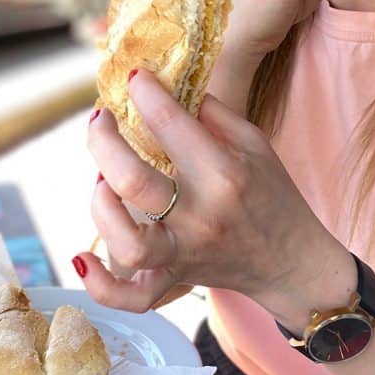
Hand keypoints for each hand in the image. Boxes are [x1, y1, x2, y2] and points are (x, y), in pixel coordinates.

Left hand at [75, 69, 347, 317]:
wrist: (293, 263)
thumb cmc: (272, 195)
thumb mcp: (255, 144)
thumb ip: (212, 114)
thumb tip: (165, 90)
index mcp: (224, 174)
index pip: (170, 123)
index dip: (144, 92)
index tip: (133, 78)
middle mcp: (201, 216)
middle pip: (132, 180)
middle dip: (103, 140)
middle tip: (101, 120)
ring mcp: (185, 253)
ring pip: (126, 241)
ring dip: (101, 205)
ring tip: (101, 182)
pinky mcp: (174, 280)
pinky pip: (131, 297)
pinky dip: (100, 284)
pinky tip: (81, 256)